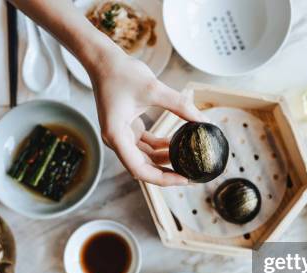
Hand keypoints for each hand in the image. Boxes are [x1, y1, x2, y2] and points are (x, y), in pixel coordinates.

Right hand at [87, 48, 204, 185]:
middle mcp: (116, 140)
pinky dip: (160, 146)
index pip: (140, 170)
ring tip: (187, 157)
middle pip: (143, 167)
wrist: (103, 60)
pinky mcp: (127, 128)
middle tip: (190, 173)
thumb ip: (180, 105)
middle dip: (166, 172)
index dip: (163, 179)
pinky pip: (145, 145)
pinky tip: (177, 143)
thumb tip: (203, 120)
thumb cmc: (121, 73)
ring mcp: (121, 135)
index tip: (183, 179)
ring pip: (145, 157)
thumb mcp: (154, 89)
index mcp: (116, 137)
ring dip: (165, 158)